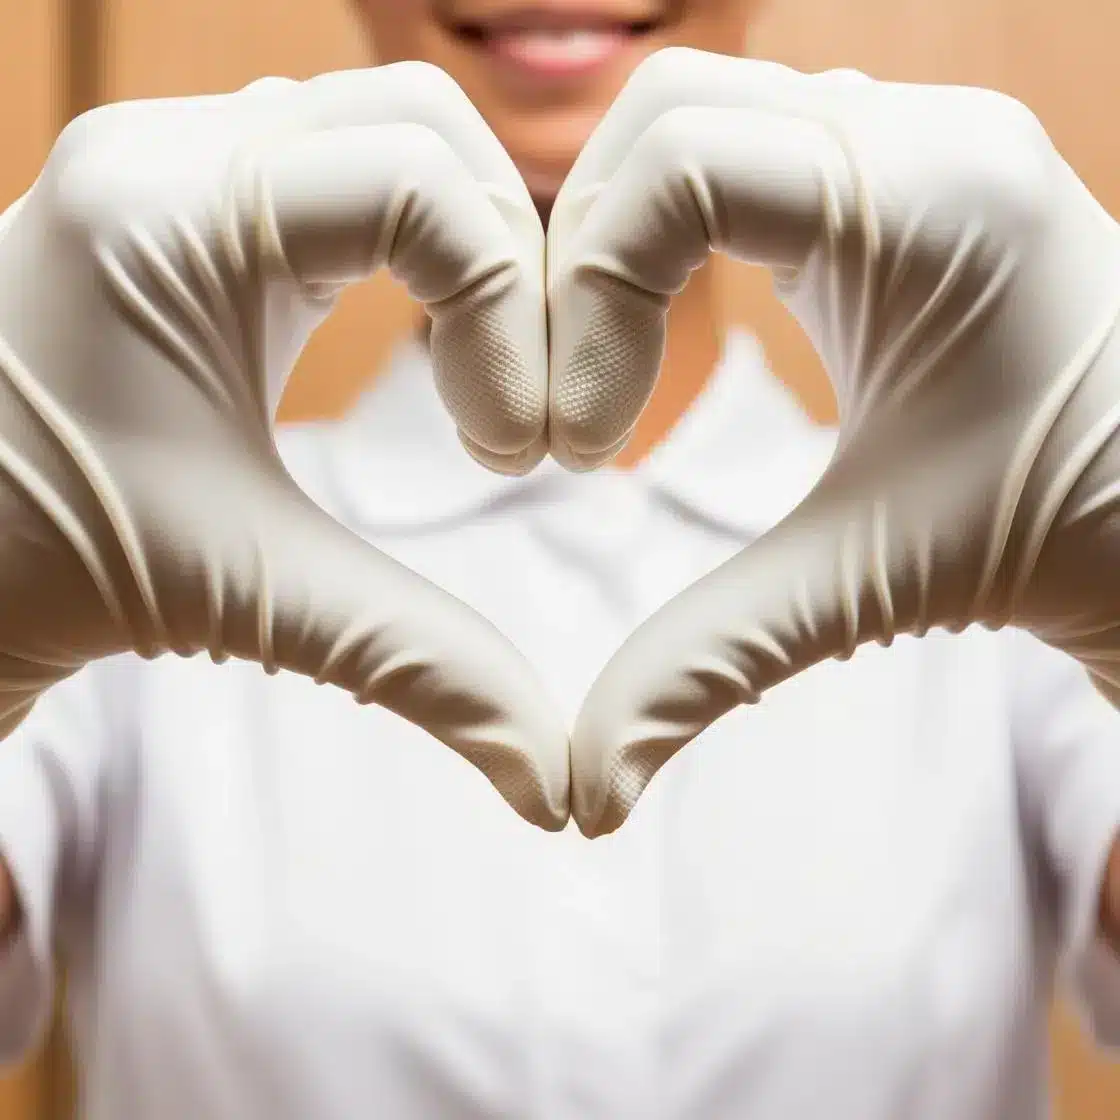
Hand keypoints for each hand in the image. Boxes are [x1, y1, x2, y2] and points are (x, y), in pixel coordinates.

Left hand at [0, 64, 568, 828]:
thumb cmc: (52, 572)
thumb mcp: (258, 600)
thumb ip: (431, 673)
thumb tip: (558, 789)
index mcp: (170, 217)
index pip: (421, 187)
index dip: (512, 313)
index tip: (516, 450)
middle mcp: (168, 152)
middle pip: (427, 124)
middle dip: (511, 266)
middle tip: (509, 409)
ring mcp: (175, 162)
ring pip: (393, 132)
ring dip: (470, 249)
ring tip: (476, 382)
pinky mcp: (191, 201)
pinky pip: (347, 167)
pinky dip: (420, 243)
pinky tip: (423, 341)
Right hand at [549, 49, 1119, 835]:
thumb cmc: (1056, 537)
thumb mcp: (865, 585)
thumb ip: (704, 669)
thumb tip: (582, 802)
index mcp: (929, 202)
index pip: (681, 167)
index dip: (586, 298)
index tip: (577, 447)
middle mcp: (920, 133)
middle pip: (662, 115)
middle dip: (578, 258)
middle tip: (576, 407)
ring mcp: (907, 137)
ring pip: (689, 121)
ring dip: (615, 243)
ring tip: (608, 376)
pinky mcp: (888, 172)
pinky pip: (734, 151)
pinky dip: (664, 233)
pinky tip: (663, 330)